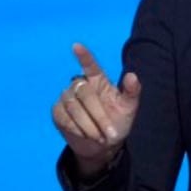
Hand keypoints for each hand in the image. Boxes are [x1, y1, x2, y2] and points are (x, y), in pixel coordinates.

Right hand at [51, 43, 140, 175]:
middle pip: (85, 94)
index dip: (84, 56)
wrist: (103, 144)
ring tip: (100, 137)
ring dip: (89, 125)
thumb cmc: (118, 121)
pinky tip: (86, 135)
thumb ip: (132, 91)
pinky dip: (77, 129)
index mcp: (99, 80)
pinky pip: (64, 117)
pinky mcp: (57, 111)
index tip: (76, 46)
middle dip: (98, 115)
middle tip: (110, 133)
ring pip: (73, 107)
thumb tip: (132, 75)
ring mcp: (67, 97)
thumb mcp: (129, 108)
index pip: (90, 65)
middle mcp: (81, 85)